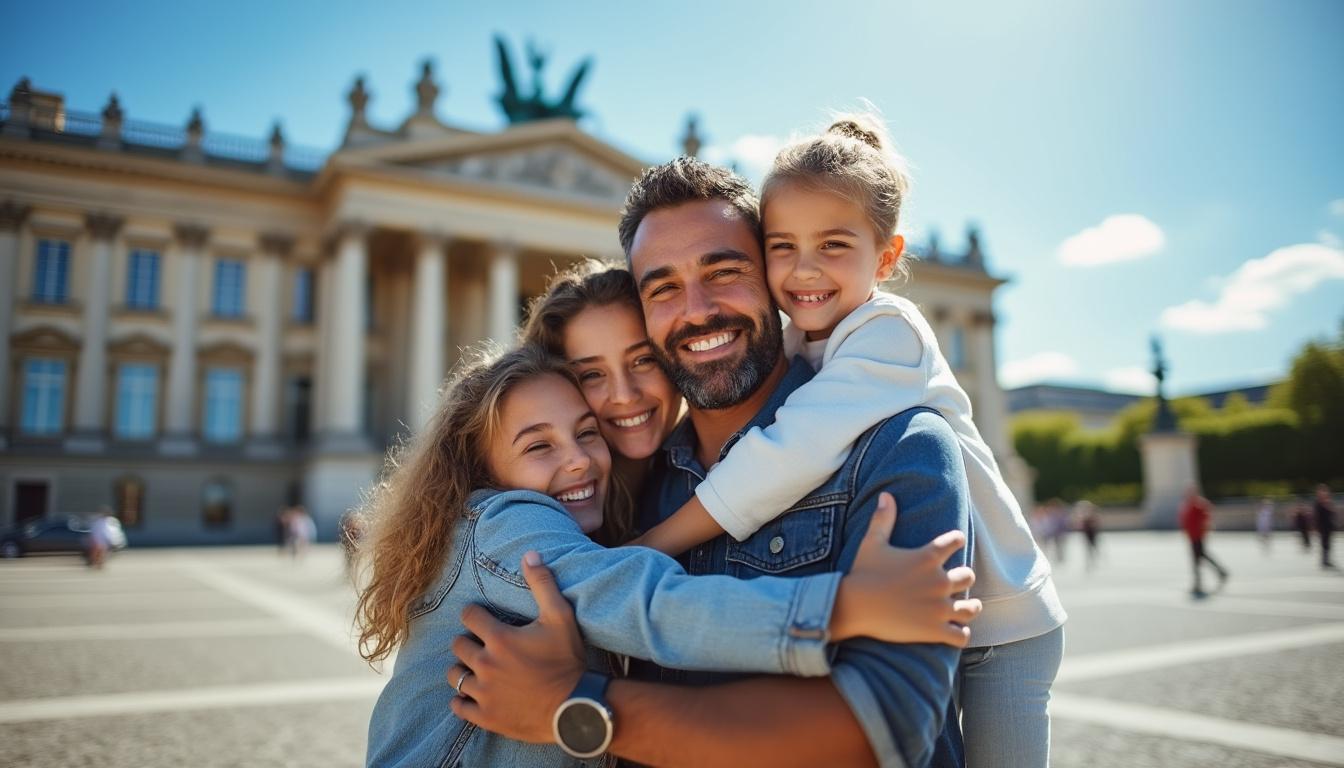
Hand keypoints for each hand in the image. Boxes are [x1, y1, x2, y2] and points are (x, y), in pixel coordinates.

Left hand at [448, 551, 585, 743]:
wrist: (575, 708)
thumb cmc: (568, 660)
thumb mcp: (561, 617)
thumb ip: (543, 584)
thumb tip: (530, 553)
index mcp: (500, 638)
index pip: (469, 616)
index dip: (476, 613)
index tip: (483, 618)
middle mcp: (485, 664)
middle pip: (457, 644)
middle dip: (468, 640)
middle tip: (484, 643)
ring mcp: (483, 692)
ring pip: (454, 675)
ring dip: (462, 668)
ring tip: (477, 668)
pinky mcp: (485, 716)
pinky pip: (458, 706)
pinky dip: (461, 700)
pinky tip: (474, 694)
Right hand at [831, 492, 980, 646]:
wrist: (853, 606)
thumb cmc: (862, 573)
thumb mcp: (872, 542)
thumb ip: (883, 518)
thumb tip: (886, 495)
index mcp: (928, 557)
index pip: (956, 541)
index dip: (955, 541)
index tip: (953, 544)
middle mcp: (939, 581)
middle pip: (969, 576)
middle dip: (962, 578)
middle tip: (954, 583)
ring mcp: (940, 608)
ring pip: (972, 608)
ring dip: (969, 607)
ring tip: (964, 608)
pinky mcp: (935, 631)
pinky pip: (961, 635)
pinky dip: (960, 634)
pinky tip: (953, 631)